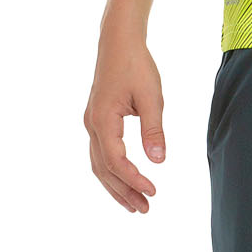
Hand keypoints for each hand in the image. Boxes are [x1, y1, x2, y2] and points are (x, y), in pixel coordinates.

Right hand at [84, 29, 164, 212]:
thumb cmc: (136, 66)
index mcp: (103, 120)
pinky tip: (126, 180)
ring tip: (135, 204)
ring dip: (116, 185)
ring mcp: (92, 123)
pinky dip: (112, 171)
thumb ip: (154, 130)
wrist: (118, 42)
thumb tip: (158, 161)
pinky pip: (101, 153)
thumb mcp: (152, 97)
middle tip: (144, 210)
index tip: (153, 191)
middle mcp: (92, 125)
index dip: (134, 180)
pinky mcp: (97, 120)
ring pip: (99, 164)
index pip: (116, 161)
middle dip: (123, 191)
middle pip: (104, 169)